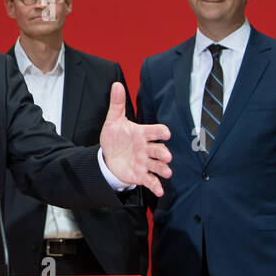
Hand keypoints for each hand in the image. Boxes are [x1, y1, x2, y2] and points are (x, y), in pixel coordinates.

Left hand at [99, 82, 172, 196]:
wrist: (108, 157)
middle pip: (159, 149)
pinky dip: (156, 186)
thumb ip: (117, 104)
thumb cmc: (115, 137)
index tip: (165, 133)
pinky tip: (160, 191)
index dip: (160, 132)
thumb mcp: (114, 121)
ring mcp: (145, 162)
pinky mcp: (141, 175)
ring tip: (167, 172)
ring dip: (163, 169)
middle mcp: (146, 148)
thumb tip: (116, 85)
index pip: (154, 131)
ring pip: (157, 166)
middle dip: (163, 153)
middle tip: (166, 156)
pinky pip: (151, 181)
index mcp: (142, 134)